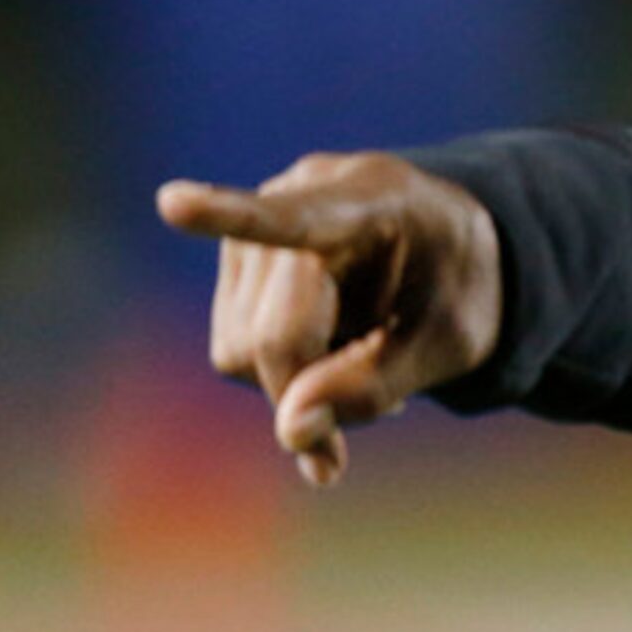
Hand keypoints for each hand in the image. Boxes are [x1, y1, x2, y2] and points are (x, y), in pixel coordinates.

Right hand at [156, 152, 503, 487]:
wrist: (447, 246)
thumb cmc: (458, 287)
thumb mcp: (452, 342)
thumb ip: (377, 384)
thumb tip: (289, 430)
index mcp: (370, 202)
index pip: (293, 217)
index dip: (228, 214)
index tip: (172, 202)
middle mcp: (294, 200)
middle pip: (273, 336)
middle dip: (317, 388)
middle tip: (392, 409)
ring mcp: (255, 232)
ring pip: (241, 353)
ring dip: (303, 376)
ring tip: (367, 344)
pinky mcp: (235, 266)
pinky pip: (235, 353)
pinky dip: (286, 369)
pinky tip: (335, 344)